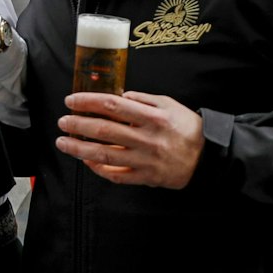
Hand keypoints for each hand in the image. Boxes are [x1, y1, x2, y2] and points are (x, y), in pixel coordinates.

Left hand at [56, 91, 204, 187]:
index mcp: (152, 117)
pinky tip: (86, 162)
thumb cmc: (187, 128)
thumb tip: (118, 95)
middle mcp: (147, 138)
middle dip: (78, 125)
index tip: (71, 101)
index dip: (88, 102)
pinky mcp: (147, 177)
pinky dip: (98, 169)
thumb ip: (142, 99)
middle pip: (103, 130)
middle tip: (63, 122)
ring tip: (63, 143)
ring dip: (79, 149)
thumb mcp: (168, 104)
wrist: (210, 157)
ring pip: (104, 155)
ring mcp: (146, 160)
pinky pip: (117, 175)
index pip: (112, 105)